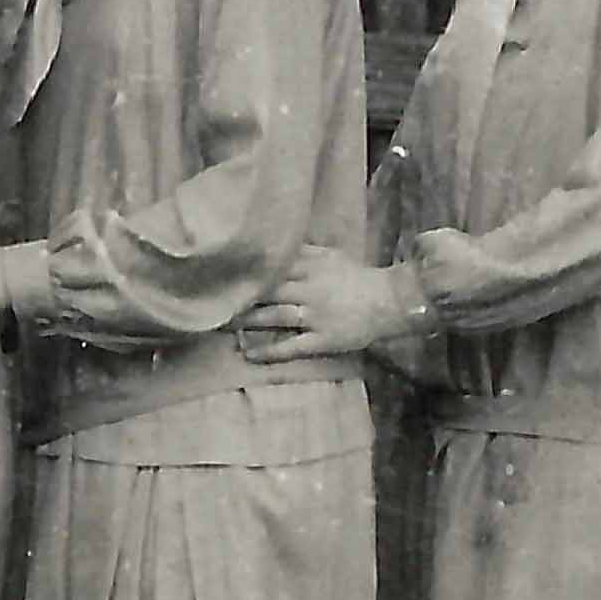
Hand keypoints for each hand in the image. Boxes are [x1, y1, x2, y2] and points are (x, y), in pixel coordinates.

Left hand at [236, 252, 425, 365]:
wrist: (390, 301)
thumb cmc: (357, 278)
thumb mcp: (330, 256)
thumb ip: (301, 252)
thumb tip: (272, 244)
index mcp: (310, 266)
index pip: (270, 266)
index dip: (243, 270)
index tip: (218, 272)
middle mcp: (310, 288)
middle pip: (267, 291)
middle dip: (238, 296)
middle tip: (210, 300)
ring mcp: (316, 315)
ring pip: (274, 316)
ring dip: (247, 321)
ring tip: (222, 325)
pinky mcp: (323, 339)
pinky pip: (292, 346)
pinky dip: (269, 351)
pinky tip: (249, 355)